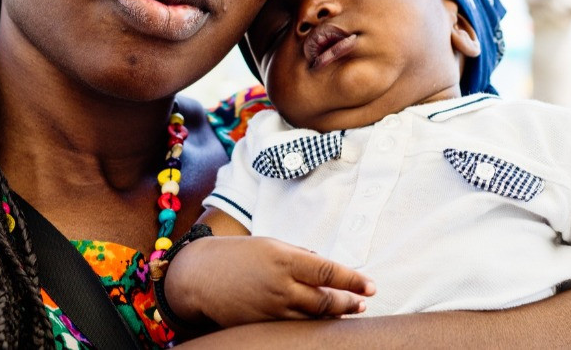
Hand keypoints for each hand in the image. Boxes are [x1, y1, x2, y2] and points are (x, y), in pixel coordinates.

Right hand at [164, 235, 376, 329]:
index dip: (353, 280)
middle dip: (348, 302)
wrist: (199, 276)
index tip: (370, 286)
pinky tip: (322, 321)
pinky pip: (294, 325)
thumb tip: (325, 267)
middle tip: (363, 302)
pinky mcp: (263, 324)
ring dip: (334, 315)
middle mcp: (281, 286)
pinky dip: (311, 323)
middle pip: (325, 299)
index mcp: (284, 260)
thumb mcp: (272, 245)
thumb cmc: (238, 255)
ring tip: (351, 311)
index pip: (328, 272)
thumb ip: (300, 257)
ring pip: (312, 316)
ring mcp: (272, 308)